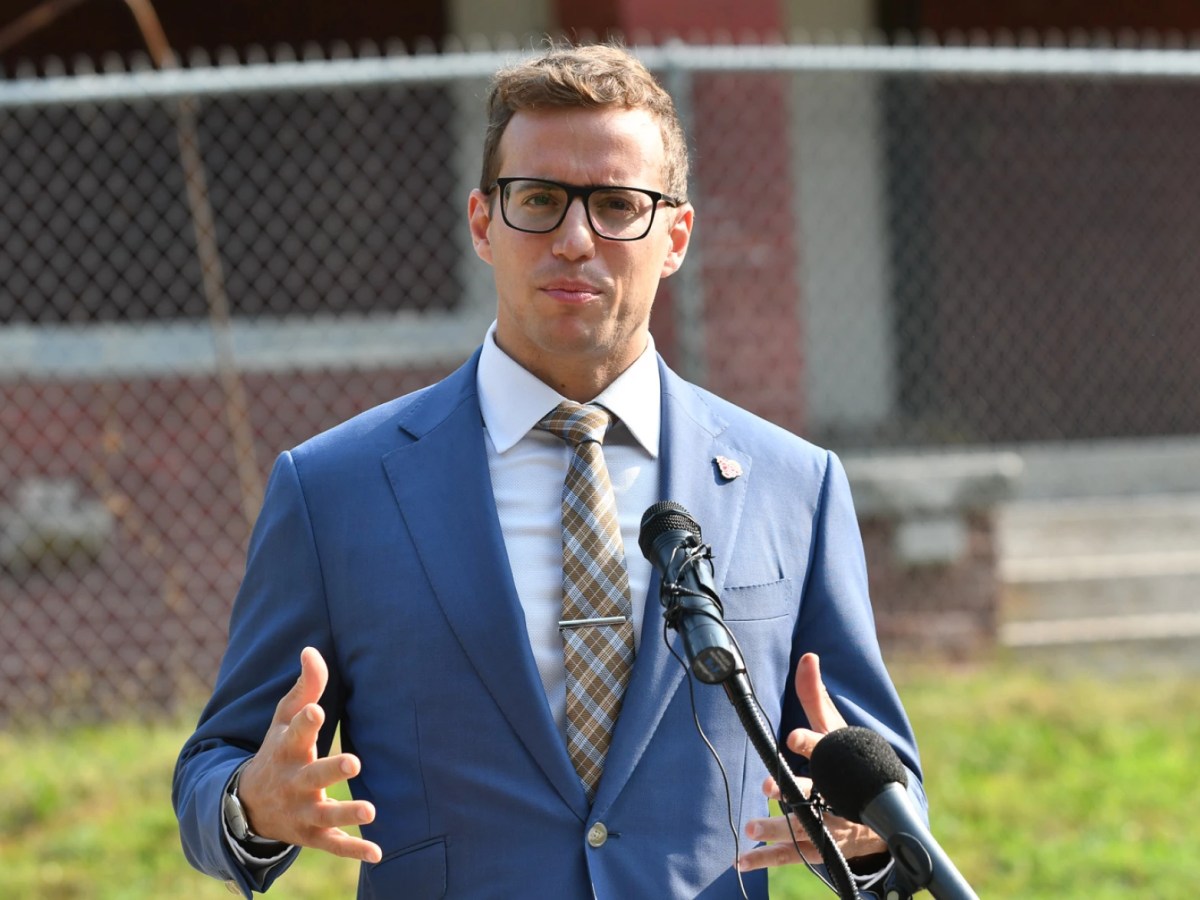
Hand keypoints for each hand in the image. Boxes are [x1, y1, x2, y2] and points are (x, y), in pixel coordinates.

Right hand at [236, 647, 382, 862]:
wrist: (249, 804)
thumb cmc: (278, 750)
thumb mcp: (283, 719)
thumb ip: (304, 687)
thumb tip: (311, 650)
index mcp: (289, 749)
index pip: (296, 732)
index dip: (305, 721)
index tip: (316, 709)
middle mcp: (295, 781)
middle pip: (313, 776)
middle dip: (331, 770)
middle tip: (353, 761)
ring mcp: (302, 811)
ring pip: (325, 815)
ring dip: (347, 813)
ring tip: (371, 810)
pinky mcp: (311, 835)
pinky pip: (333, 845)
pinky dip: (354, 850)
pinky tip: (377, 852)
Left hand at [736, 653, 886, 870]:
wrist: (882, 808)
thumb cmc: (849, 758)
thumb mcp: (834, 728)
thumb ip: (815, 695)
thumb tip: (808, 656)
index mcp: (837, 761)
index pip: (825, 749)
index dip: (810, 743)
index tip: (793, 738)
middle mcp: (834, 794)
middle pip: (815, 792)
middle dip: (793, 791)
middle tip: (769, 787)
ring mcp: (830, 824)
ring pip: (805, 828)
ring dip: (779, 828)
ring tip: (753, 826)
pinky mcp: (820, 846)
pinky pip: (793, 855)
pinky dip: (767, 857)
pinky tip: (742, 858)